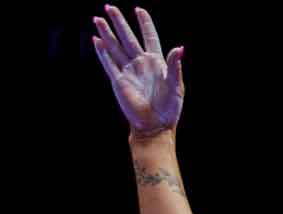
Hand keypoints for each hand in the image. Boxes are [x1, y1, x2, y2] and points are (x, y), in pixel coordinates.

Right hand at [93, 6, 182, 137]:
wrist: (155, 125)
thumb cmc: (169, 108)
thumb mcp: (176, 86)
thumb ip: (174, 66)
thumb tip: (179, 48)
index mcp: (156, 63)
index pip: (149, 37)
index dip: (144, 23)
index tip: (139, 9)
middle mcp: (141, 64)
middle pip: (128, 38)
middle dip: (119, 22)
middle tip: (109, 6)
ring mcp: (128, 71)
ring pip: (115, 47)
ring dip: (106, 33)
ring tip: (98, 18)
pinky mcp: (118, 81)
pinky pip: (108, 63)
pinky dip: (102, 52)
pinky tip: (96, 40)